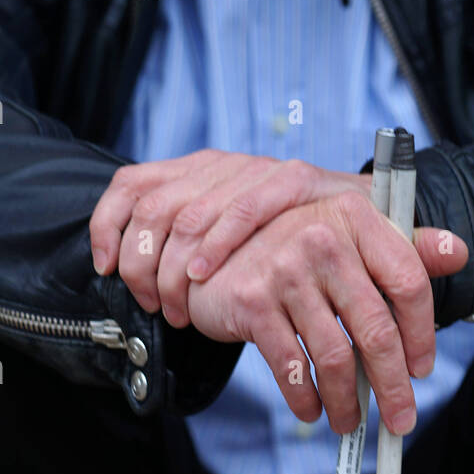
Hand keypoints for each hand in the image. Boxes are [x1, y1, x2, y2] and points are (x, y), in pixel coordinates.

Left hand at [89, 150, 370, 321]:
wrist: (368, 219)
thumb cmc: (289, 237)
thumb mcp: (226, 230)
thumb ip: (181, 237)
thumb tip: (107, 258)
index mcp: (201, 168)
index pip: (131, 183)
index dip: (107, 226)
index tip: (105, 269)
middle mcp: (225, 163)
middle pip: (154, 206)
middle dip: (142, 264)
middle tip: (154, 307)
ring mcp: (260, 172)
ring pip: (190, 216)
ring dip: (175, 271)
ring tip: (179, 310)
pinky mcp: (297, 185)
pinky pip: (244, 212)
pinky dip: (217, 247)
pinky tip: (204, 279)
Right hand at [185, 189, 468, 435]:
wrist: (213, 248)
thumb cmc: (295, 246)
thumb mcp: (350, 232)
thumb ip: (404, 246)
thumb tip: (457, 252)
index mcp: (355, 217)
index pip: (407, 281)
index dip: (422, 334)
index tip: (421, 369)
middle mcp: (322, 238)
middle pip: (376, 329)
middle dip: (393, 386)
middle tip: (400, 419)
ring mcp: (284, 271)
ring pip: (334, 357)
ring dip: (347, 403)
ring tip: (350, 423)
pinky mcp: (252, 303)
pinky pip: (292, 367)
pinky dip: (305, 399)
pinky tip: (313, 410)